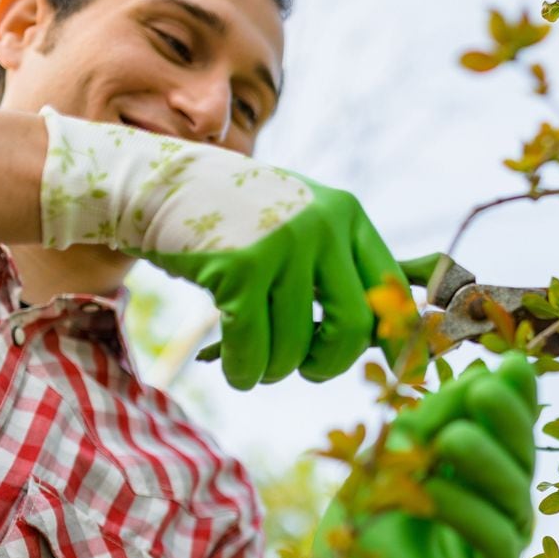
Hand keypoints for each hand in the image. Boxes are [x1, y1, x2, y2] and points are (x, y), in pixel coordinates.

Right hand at [38, 107, 412, 388]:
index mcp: (346, 215)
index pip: (392, 291)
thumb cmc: (235, 220)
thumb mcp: (298, 225)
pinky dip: (242, 371)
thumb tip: (391, 337)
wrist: (157, 183)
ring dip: (273, 370)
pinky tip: (233, 368)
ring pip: (297, 348)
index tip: (401, 374)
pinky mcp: (239, 267)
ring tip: (255, 361)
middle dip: (328, 364)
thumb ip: (340, 270)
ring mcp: (281, 243)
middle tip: (306, 368)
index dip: (399, 341)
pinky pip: (253, 349)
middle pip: (353, 330)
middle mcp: (322, 224)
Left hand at [309, 352, 538, 557]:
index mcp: (482, 470)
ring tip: (451, 437)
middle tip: (484, 389)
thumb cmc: (364, 527)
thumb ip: (428, 422)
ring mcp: (502, 544)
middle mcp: (502, 503)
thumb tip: (481, 372)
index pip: (510, 428)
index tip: (510, 365)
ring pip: (512, 496)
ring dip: (483, 461)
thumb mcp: (387, 461)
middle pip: (520, 457)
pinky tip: (434, 490)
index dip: (516, 398)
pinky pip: (494, 541)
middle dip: (506, 421)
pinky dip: (465, 510)